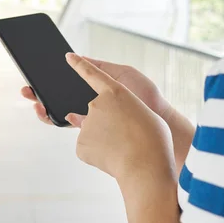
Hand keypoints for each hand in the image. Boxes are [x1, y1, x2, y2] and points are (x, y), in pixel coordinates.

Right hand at [21, 57, 169, 125]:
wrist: (158, 118)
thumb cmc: (145, 95)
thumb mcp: (122, 73)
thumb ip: (99, 67)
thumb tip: (76, 57)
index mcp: (95, 87)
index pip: (68, 81)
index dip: (51, 77)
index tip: (35, 70)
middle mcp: (90, 103)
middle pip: (58, 98)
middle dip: (39, 94)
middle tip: (26, 89)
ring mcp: (91, 118)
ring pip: (60, 113)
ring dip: (44, 108)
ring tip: (36, 102)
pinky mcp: (94, 132)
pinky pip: (71, 126)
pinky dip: (57, 121)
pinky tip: (51, 113)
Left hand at [64, 53, 175, 188]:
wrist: (147, 165)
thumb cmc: (154, 139)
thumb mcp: (143, 116)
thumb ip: (121, 110)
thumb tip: (100, 114)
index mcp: (116, 92)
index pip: (92, 73)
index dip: (80, 64)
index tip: (69, 56)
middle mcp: (96, 105)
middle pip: (96, 111)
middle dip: (107, 123)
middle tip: (126, 136)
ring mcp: (87, 124)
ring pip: (93, 131)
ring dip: (105, 139)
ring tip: (124, 148)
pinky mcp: (81, 143)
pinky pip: (89, 147)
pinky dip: (99, 153)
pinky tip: (114, 157)